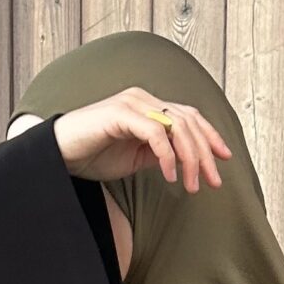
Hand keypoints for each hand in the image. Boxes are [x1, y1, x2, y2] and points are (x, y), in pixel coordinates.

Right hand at [50, 89, 230, 191]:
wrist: (59, 153)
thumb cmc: (93, 154)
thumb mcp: (135, 158)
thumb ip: (158, 154)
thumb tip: (183, 161)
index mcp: (149, 106)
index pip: (189, 116)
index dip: (210, 136)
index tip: (225, 159)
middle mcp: (143, 99)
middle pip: (188, 121)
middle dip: (206, 153)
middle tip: (213, 182)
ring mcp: (132, 103)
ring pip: (176, 126)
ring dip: (190, 158)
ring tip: (192, 185)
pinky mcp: (120, 113)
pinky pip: (154, 133)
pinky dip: (166, 155)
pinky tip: (170, 176)